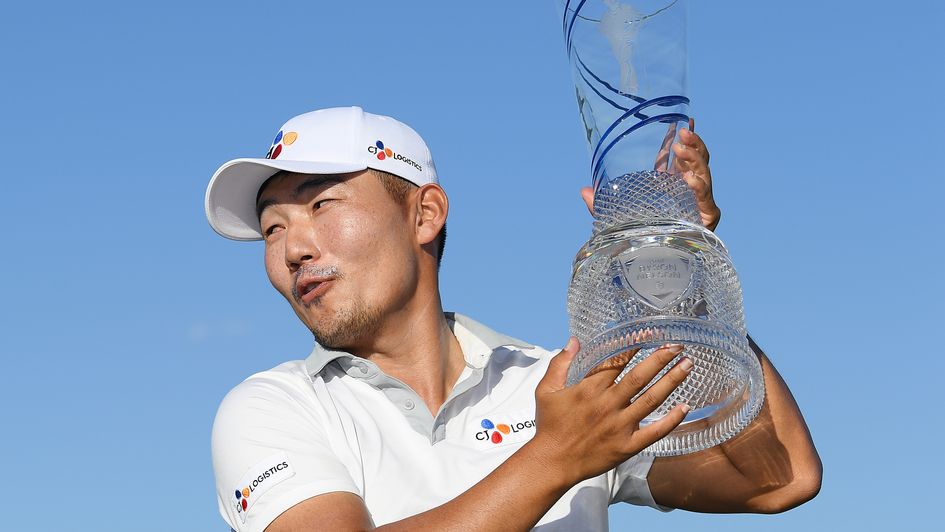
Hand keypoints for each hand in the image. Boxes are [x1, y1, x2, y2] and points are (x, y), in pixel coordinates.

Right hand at [532, 338, 692, 484]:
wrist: (552, 463)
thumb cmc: (550, 426)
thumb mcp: (546, 390)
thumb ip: (560, 363)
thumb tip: (574, 341)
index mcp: (589, 389)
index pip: (617, 361)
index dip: (635, 345)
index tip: (650, 333)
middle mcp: (608, 404)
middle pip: (640, 376)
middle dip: (661, 358)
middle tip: (677, 345)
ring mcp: (620, 426)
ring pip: (651, 399)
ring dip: (671, 380)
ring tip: (687, 365)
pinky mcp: (627, 446)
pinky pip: (654, 432)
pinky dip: (671, 420)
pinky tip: (685, 406)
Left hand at [580, 118, 721, 230]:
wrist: (656, 268)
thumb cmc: (641, 240)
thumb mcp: (618, 218)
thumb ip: (602, 205)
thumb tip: (583, 191)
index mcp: (673, 184)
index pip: (680, 157)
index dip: (685, 138)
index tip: (685, 120)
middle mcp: (689, 190)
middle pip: (697, 160)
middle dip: (693, 144)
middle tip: (681, 133)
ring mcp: (700, 202)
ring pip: (704, 173)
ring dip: (695, 160)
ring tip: (681, 150)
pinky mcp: (707, 218)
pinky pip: (706, 198)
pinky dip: (699, 188)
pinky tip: (689, 181)